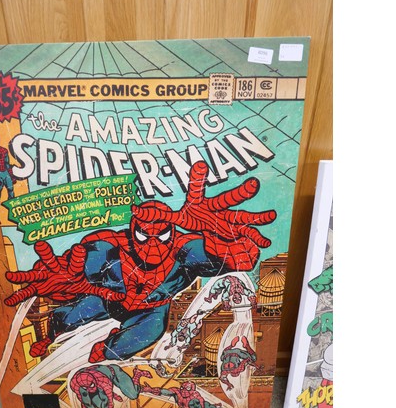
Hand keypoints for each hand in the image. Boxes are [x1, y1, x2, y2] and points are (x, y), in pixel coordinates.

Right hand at [4, 240, 124, 305]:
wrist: (60, 281)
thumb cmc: (73, 281)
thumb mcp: (87, 287)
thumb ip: (103, 291)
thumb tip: (122, 297)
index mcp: (70, 268)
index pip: (75, 261)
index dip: (78, 255)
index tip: (79, 248)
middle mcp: (55, 269)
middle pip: (51, 260)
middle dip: (46, 253)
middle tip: (40, 245)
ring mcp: (44, 276)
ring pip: (34, 273)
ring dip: (24, 274)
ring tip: (11, 275)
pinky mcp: (37, 285)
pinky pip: (26, 291)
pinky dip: (18, 296)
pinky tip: (9, 301)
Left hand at [132, 161, 276, 269]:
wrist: (207, 223)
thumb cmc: (194, 216)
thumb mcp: (176, 217)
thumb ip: (159, 214)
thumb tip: (136, 210)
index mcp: (202, 202)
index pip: (197, 190)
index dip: (197, 179)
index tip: (198, 165)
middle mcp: (219, 208)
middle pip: (228, 199)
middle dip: (240, 193)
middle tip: (253, 185)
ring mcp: (230, 219)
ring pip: (244, 217)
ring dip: (257, 217)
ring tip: (271, 216)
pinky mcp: (236, 231)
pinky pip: (248, 234)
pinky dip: (256, 239)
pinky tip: (267, 242)